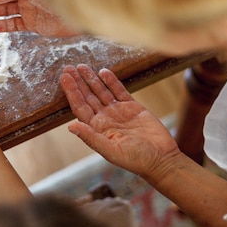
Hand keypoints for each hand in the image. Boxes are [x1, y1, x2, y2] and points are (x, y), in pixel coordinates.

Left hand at [60, 64, 178, 177]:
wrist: (161, 159)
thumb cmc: (135, 160)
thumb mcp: (111, 150)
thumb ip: (91, 137)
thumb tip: (70, 126)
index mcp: (97, 129)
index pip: (80, 107)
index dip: (71, 92)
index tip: (64, 78)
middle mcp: (105, 119)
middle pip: (88, 97)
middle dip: (78, 82)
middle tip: (68, 67)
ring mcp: (118, 112)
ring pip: (102, 92)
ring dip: (92, 79)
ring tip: (82, 66)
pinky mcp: (133, 107)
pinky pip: (119, 91)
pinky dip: (112, 81)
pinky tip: (103, 72)